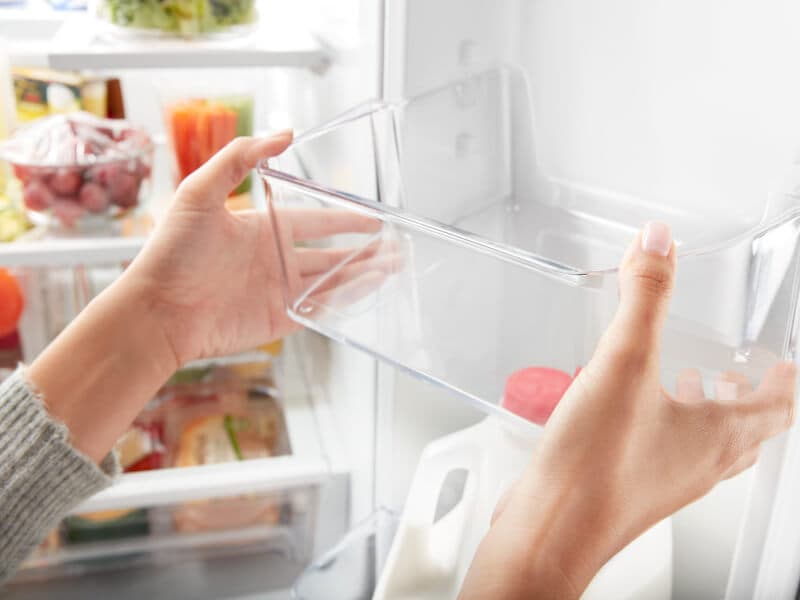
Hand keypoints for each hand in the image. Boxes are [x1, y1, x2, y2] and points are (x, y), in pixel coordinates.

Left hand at [30, 132, 382, 461]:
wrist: (157, 311)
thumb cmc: (171, 252)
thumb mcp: (199, 192)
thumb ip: (239, 158)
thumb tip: (284, 134)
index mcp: (261, 230)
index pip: (314, 221)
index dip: (344, 219)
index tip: (371, 218)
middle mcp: (273, 261)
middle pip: (330, 254)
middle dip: (364, 251)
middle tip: (395, 248)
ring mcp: (278, 292)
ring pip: (331, 282)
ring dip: (363, 275)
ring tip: (394, 269)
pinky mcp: (278, 321)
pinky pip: (320, 310)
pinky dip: (346, 302)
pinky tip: (369, 292)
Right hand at [459, 222, 795, 599]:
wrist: (551, 529)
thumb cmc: (595, 467)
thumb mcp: (623, 364)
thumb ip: (644, 298)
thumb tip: (659, 244)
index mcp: (716, 436)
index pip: (777, 409)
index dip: (785, 382)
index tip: (784, 363)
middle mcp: (698, 465)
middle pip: (743, 433)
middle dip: (744, 397)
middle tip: (738, 375)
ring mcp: (663, 482)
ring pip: (701, 447)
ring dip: (701, 413)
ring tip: (681, 384)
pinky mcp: (627, 489)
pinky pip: (659, 456)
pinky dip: (657, 428)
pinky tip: (619, 411)